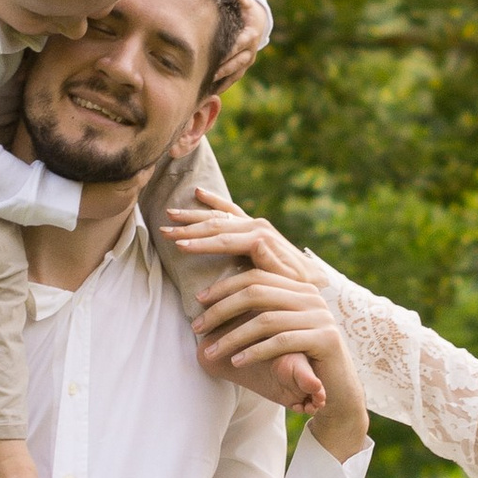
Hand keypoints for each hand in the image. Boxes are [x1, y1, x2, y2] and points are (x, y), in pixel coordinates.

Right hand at [164, 189, 301, 272]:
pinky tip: (199, 192)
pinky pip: (230, 209)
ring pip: (218, 216)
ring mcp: (254, 222)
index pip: (224, 240)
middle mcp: (257, 226)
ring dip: (193, 215)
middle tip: (164, 231)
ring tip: (170, 214)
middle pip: (216, 225)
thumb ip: (272, 263)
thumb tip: (257, 243)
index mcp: (261, 239)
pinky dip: (214, 201)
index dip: (200, 244)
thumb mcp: (287, 280)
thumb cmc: (297, 285)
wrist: (312, 277)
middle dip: (188, 229)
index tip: (179, 247)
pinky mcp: (253, 223)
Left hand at [188, 250, 365, 456]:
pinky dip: (255, 351)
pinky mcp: (326, 339)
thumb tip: (212, 301)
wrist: (337, 390)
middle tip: (196, 327)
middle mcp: (311, 296)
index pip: (256, 276)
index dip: (224, 286)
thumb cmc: (299, 361)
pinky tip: (236, 361)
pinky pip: (282, 341)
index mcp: (298, 287)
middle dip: (221, 309)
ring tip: (211, 350)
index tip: (198, 301)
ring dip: (232, 336)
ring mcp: (321, 316)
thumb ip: (257, 313)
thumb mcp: (276, 332)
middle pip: (256, 292)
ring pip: (265, 319)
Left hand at [208, 0, 272, 94]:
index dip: (229, 51)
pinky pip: (233, 79)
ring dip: (222, 81)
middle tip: (209, 74)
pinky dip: (222, 86)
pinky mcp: (243, 67)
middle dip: (224, 69)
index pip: (239, 45)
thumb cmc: (247, 10)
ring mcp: (248, 61)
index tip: (216, 56)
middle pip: (237, 62)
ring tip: (207, 88)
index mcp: (250, 35)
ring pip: (235, 74)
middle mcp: (250, 51)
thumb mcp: (243, 1)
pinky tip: (208, 92)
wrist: (259, 23)